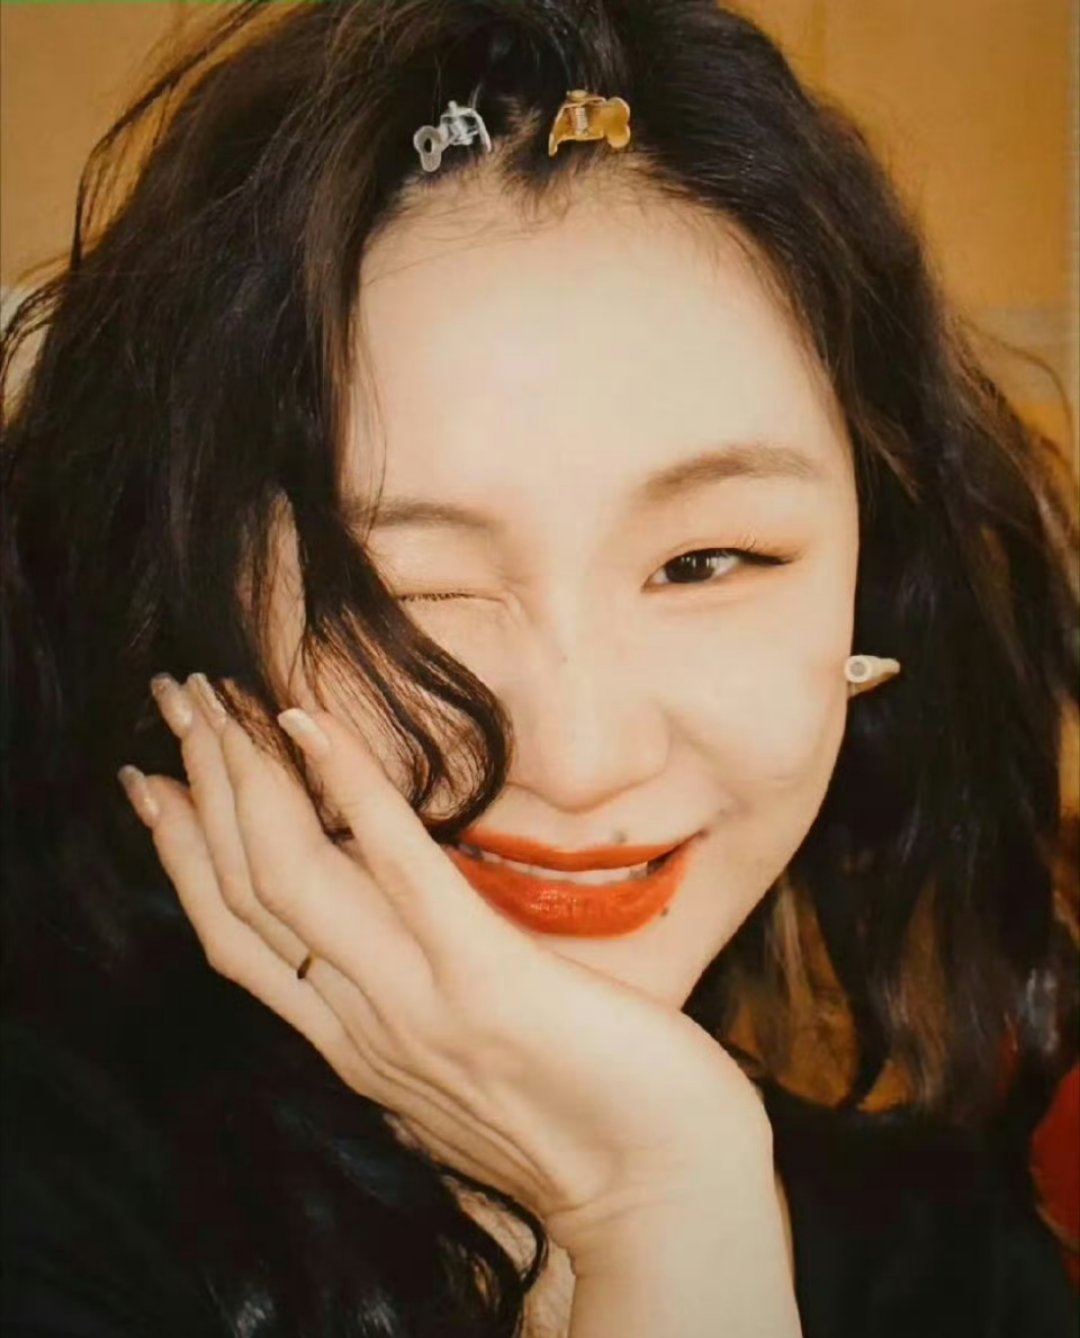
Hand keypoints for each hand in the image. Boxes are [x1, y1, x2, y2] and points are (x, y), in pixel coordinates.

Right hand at [120, 673, 770, 1258]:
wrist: (662, 1191)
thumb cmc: (582, 1117)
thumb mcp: (459, 1068)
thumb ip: (406, 1012)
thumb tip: (389, 942)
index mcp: (352, 1045)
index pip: (234, 939)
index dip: (183, 854)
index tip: (154, 783)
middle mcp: (359, 1027)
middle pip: (241, 894)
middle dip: (194, 791)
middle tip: (171, 701)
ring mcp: (414, 1003)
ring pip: (286, 878)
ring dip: (240, 775)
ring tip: (211, 696)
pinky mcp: (482, 979)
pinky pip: (397, 868)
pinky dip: (346, 790)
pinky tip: (309, 724)